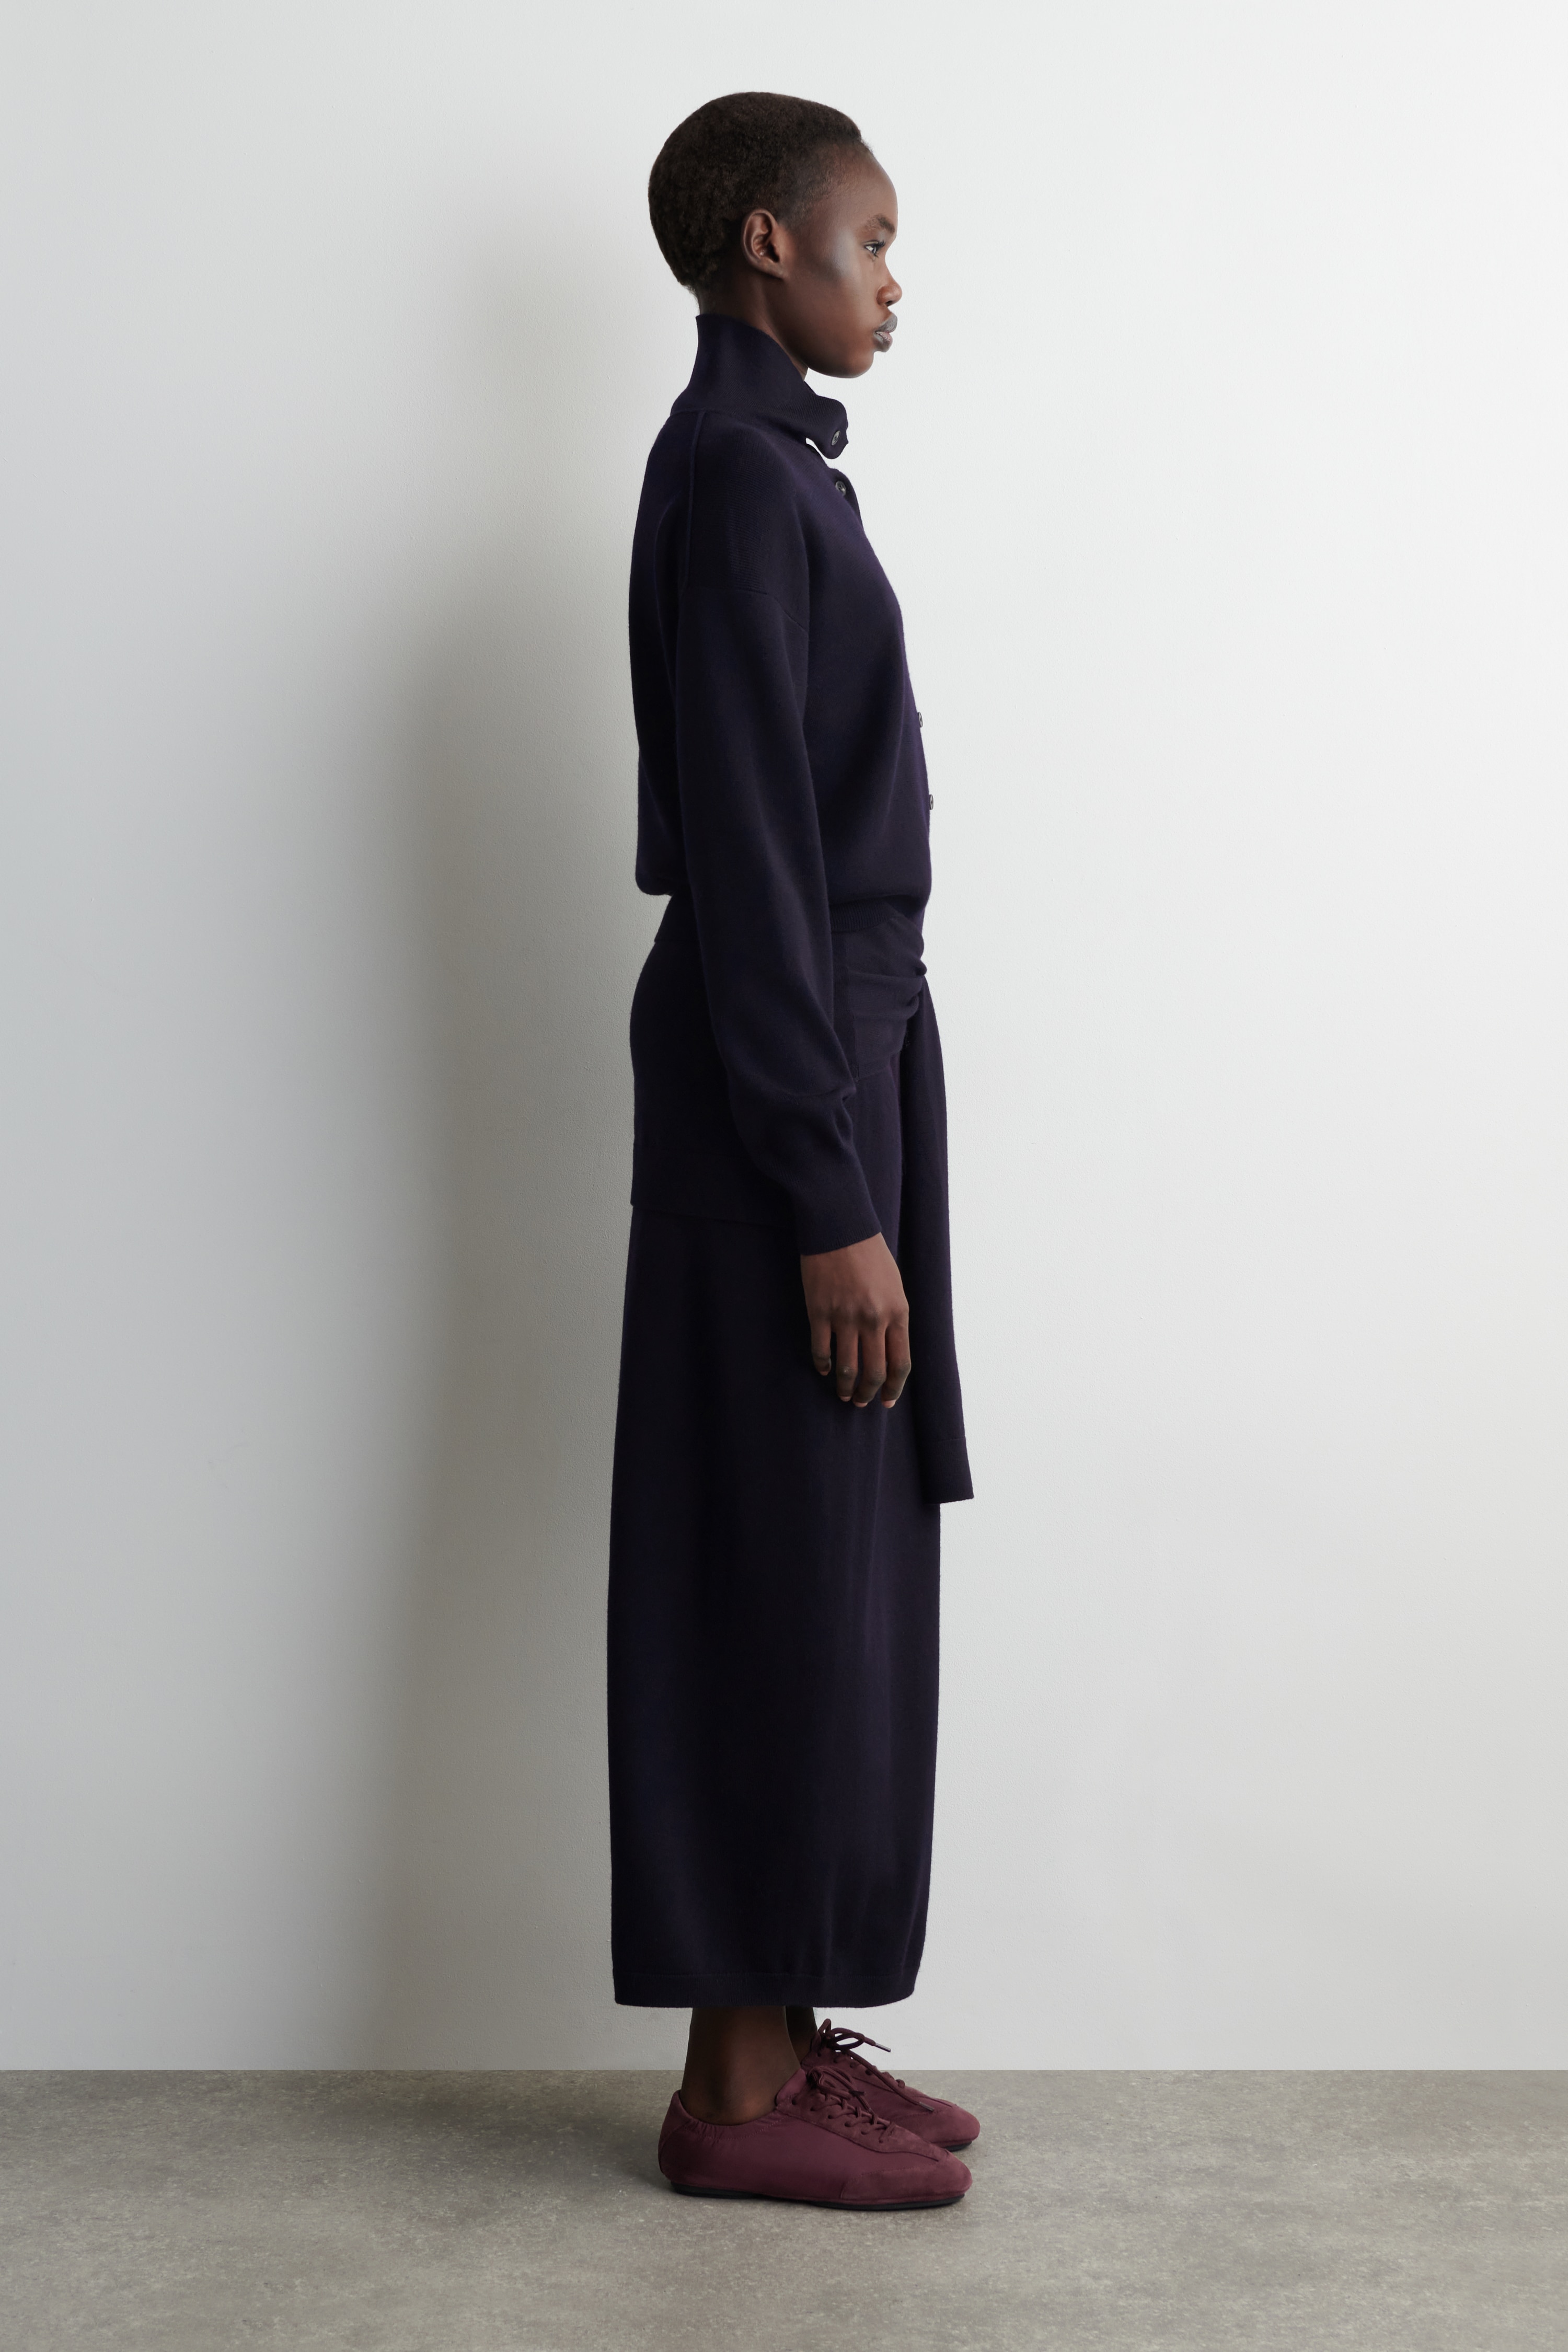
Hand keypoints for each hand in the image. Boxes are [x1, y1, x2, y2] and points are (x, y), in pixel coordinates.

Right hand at [800, 1233, 910, 1408]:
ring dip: (846, 1387)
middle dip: (868, 1393)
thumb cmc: (870, 1253)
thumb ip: (893, 1317)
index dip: (894, 1387)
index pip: (900, 1363)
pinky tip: (824, 1370)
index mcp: (897, 1312)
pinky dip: (823, 1365)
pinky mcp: (819, 1312)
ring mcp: (845, 1317)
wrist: (840, 1227)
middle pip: (874, 1371)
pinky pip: (821, 1350)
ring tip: (843, 1394)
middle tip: (862, 1402)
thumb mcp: (894, 1286)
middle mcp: (873, 1319)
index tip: (887, 1399)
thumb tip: (888, 1349)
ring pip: (847, 1367)